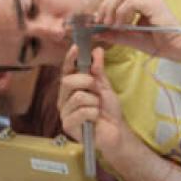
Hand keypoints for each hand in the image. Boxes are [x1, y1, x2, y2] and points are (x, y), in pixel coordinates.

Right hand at [59, 45, 129, 160]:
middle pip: (68, 81)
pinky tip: (95, 119)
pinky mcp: (68, 126)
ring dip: (94, 101)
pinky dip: (94, 113)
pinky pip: (82, 112)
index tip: (76, 48)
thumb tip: (97, 50)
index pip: (66, 71)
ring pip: (77, 97)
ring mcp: (65, 113)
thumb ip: (98, 70)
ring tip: (97, 108)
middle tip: (97, 90)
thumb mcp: (105, 86)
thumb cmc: (108, 111)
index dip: (69, 60)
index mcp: (70, 89)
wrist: (116, 132)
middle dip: (87, 82)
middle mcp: (64, 100)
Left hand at [93, 0, 180, 62]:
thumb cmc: (157, 42)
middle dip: (106, 6)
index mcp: (142, 1)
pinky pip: (130, 2)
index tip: (97, 21)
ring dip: (112, 9)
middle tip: (100, 22)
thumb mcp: (130, 37)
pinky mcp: (153, 3)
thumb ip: (114, 34)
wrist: (174, 47)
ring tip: (110, 24)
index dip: (106, 6)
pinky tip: (121, 25)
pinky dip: (121, 13)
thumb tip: (96, 33)